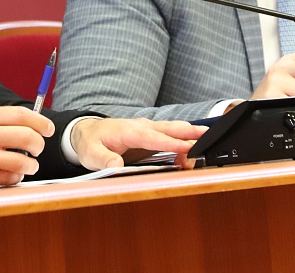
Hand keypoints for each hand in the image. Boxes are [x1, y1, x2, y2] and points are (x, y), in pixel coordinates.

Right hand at [0, 106, 53, 192]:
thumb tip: (30, 123)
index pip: (22, 115)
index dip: (41, 122)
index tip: (49, 129)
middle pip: (28, 137)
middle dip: (39, 145)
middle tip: (38, 149)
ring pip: (22, 162)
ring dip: (31, 165)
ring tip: (28, 165)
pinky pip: (9, 180)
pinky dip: (15, 178)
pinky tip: (10, 175)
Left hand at [70, 118, 207, 170]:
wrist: (86, 132)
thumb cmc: (90, 142)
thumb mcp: (91, 153)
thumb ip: (103, 160)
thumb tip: (116, 167)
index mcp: (129, 131)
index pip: (154, 138)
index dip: (171, 144)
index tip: (188, 148)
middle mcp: (141, 127)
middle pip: (169, 128)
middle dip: (189, 132)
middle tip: (208, 136)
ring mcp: (147, 130)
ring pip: (172, 129)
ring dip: (190, 134)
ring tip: (208, 140)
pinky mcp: (150, 135)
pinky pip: (169, 136)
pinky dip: (183, 139)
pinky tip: (193, 149)